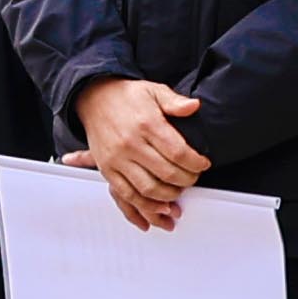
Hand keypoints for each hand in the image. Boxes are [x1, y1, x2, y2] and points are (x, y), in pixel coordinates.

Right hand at [71, 75, 208, 230]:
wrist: (94, 98)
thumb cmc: (126, 97)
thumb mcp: (154, 90)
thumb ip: (175, 101)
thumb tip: (194, 106)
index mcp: (146, 124)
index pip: (178, 152)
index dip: (196, 163)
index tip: (202, 164)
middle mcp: (130, 144)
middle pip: (166, 173)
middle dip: (187, 181)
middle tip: (193, 178)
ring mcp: (117, 159)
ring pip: (147, 189)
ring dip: (168, 197)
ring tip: (178, 193)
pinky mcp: (107, 170)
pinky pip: (126, 195)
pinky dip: (143, 207)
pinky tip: (157, 208)